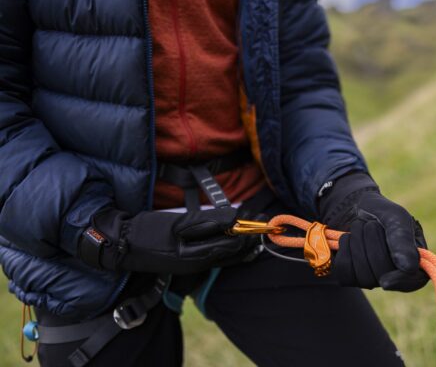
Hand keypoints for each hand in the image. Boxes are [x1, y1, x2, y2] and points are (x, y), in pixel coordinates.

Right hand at [78, 207, 249, 273]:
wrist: (121, 245)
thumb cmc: (147, 231)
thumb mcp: (178, 223)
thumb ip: (207, 222)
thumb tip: (234, 218)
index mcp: (197, 256)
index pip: (233, 244)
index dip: (250, 232)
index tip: (264, 220)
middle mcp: (199, 265)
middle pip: (233, 253)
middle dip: (251, 237)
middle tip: (266, 222)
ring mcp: (193, 266)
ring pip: (226, 256)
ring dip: (242, 242)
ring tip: (255, 229)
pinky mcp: (188, 262)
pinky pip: (216, 256)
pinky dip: (229, 246)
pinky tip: (233, 237)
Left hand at [319, 173, 428, 291]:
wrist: (351, 206)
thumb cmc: (380, 211)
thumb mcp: (395, 216)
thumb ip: (403, 238)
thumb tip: (409, 268)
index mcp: (414, 259)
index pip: (414, 281)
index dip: (400, 281)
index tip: (385, 281)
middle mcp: (394, 274)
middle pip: (382, 275)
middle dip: (372, 243)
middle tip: (371, 224)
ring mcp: (372, 278)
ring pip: (363, 277)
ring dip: (357, 243)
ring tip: (359, 228)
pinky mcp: (351, 276)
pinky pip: (345, 273)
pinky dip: (344, 249)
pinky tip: (348, 239)